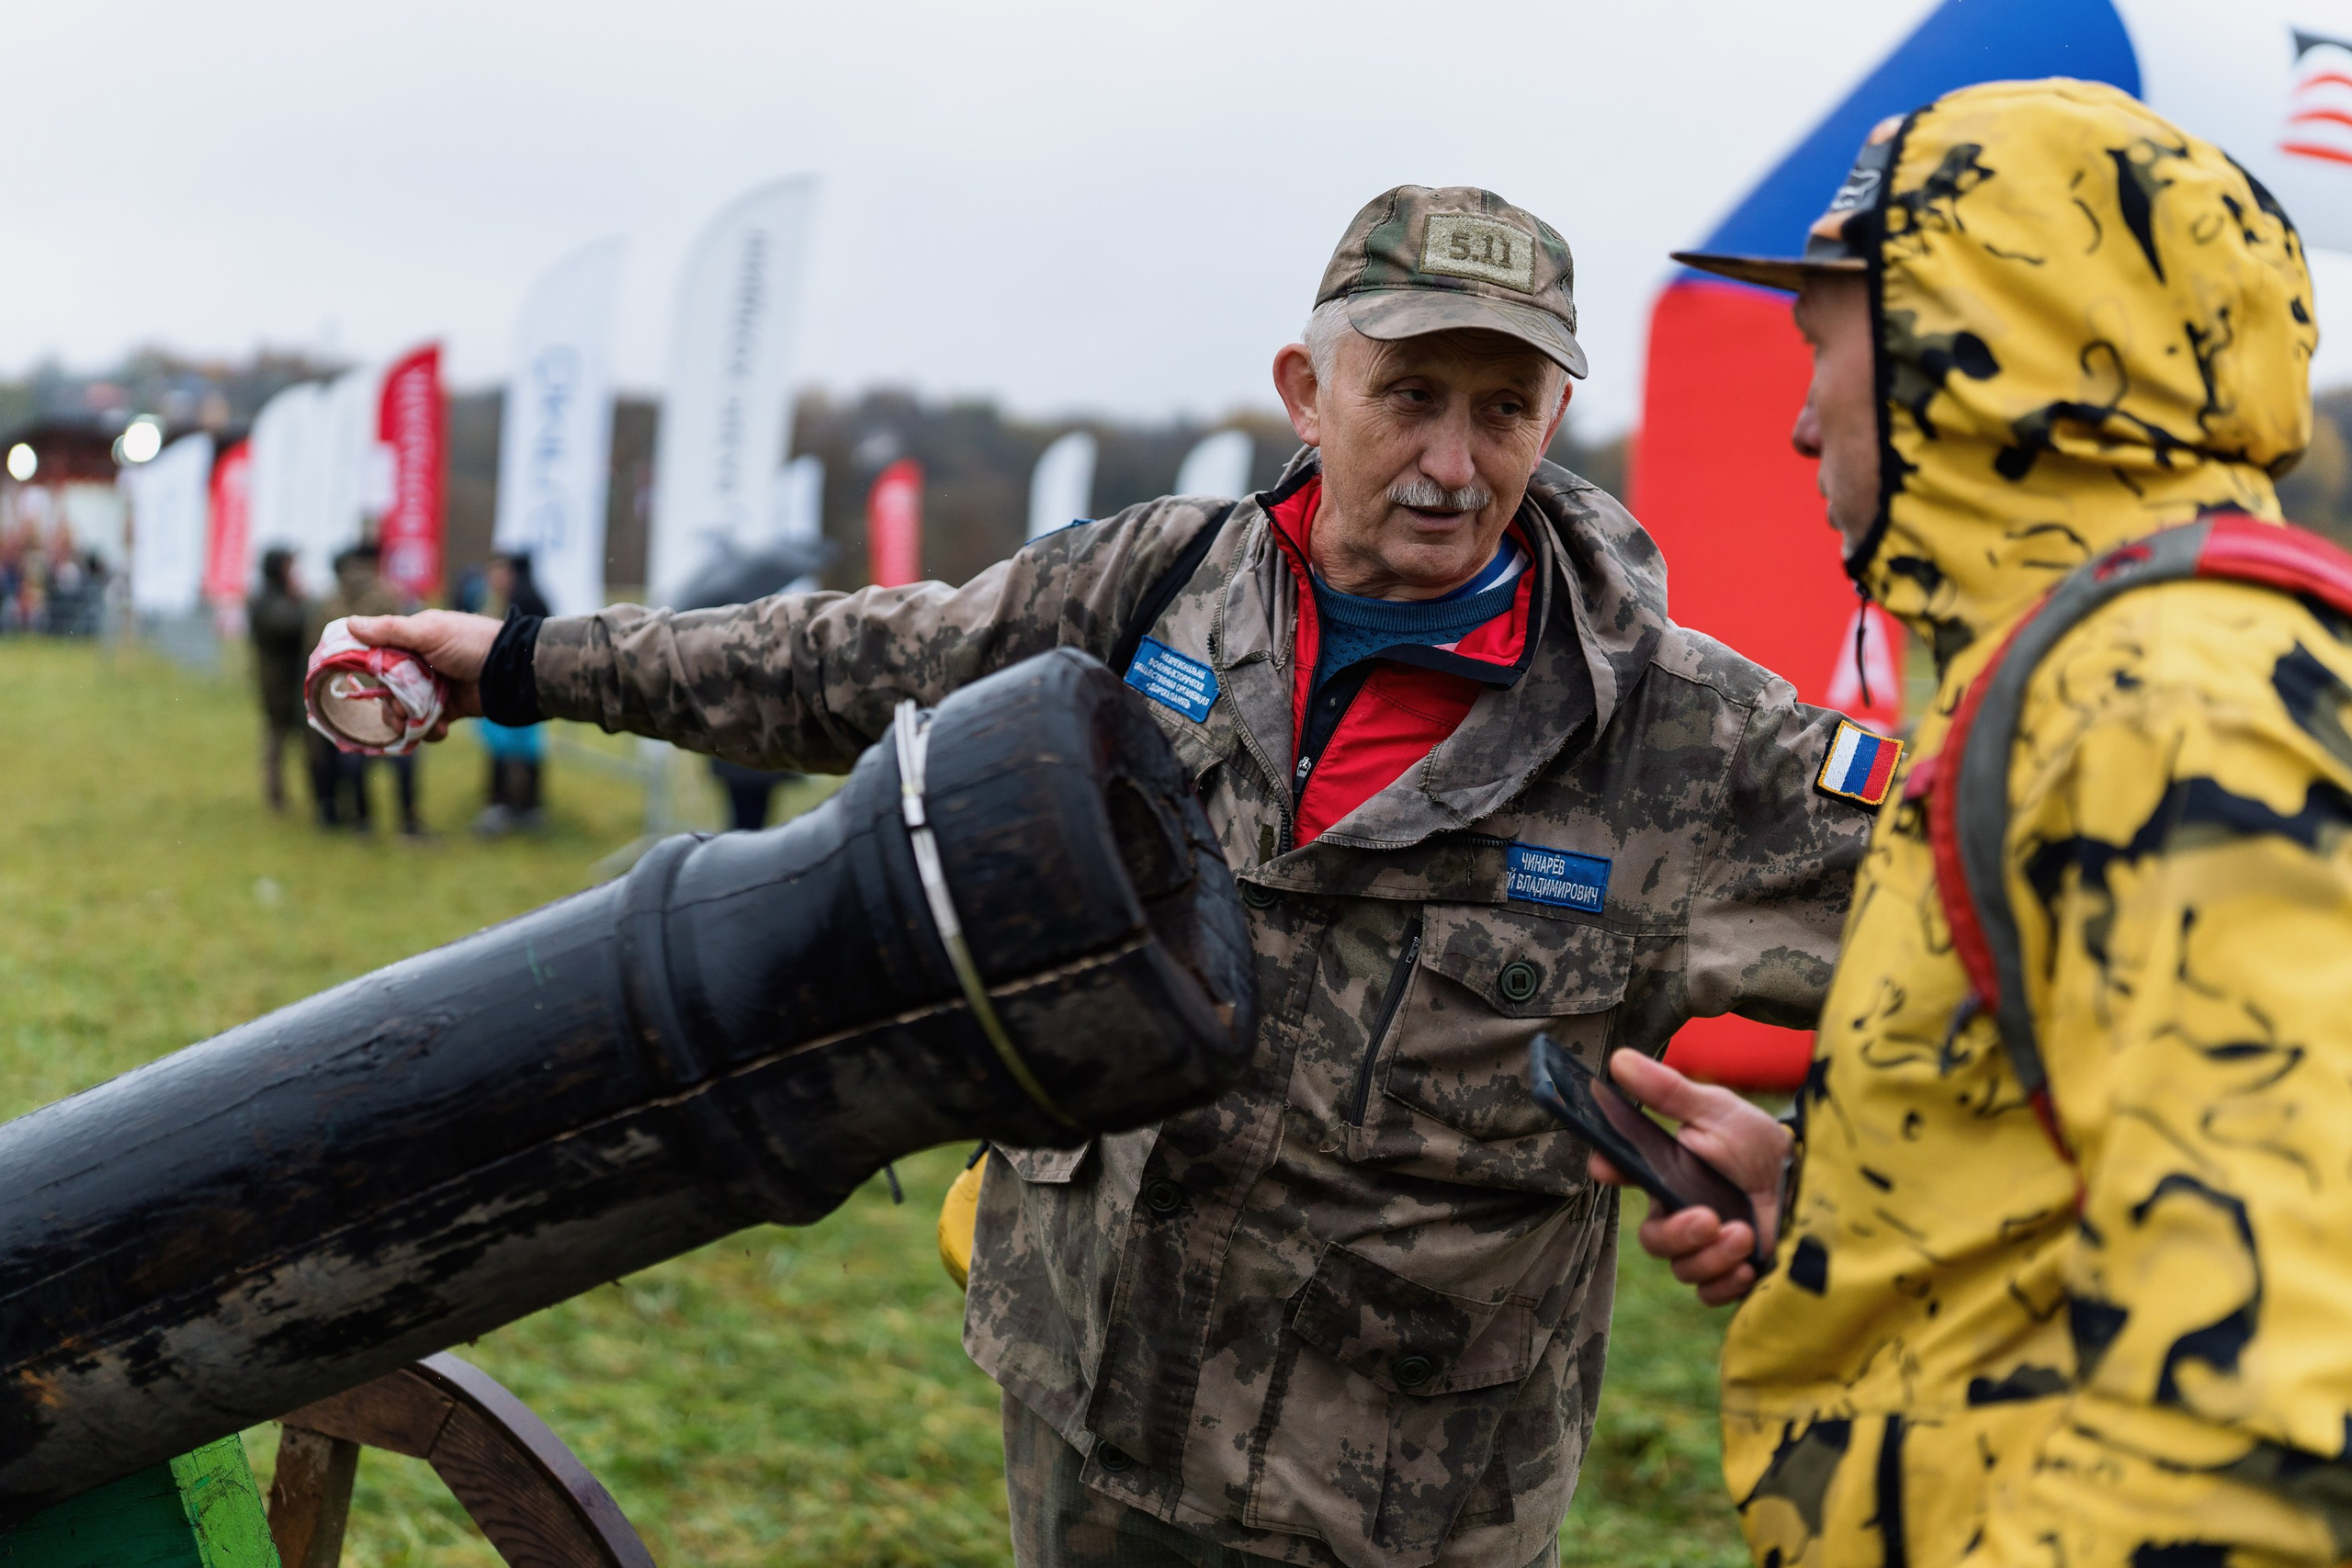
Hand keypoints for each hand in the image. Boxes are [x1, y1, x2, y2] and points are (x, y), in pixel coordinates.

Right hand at [343, 611, 501, 740]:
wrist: (512, 671)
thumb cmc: (470, 643)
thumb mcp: (429, 631)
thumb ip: (390, 630)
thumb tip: (349, 624)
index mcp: (411, 641)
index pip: (375, 657)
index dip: (366, 672)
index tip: (357, 684)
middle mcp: (418, 665)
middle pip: (386, 690)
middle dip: (390, 703)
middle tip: (399, 709)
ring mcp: (432, 689)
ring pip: (403, 711)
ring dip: (406, 721)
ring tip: (416, 723)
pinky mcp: (447, 709)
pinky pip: (426, 725)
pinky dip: (430, 731)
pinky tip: (441, 729)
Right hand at [1585, 1050, 1790, 1306]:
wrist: (1815, 1182)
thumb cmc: (1760, 1144)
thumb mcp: (1717, 1111)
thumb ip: (1668, 1092)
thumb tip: (1619, 1058)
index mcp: (1668, 1174)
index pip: (1625, 1174)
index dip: (1610, 1170)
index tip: (1606, 1167)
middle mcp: (1681, 1213)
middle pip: (1653, 1239)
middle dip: (1678, 1234)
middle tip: (1708, 1219)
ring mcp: (1707, 1248)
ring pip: (1683, 1268)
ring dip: (1712, 1255)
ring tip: (1745, 1234)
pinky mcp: (1733, 1275)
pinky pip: (1711, 1294)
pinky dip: (1726, 1283)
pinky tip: (1748, 1266)